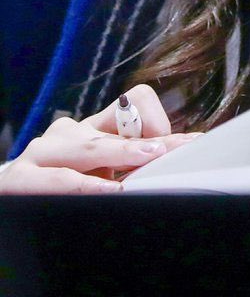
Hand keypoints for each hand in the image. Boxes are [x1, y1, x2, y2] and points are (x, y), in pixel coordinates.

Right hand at [0, 84, 201, 194]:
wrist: (13, 196)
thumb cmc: (61, 184)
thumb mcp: (98, 171)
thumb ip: (127, 164)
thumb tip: (171, 165)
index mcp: (93, 127)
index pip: (133, 103)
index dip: (156, 120)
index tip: (184, 143)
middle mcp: (70, 132)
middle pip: (116, 125)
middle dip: (151, 141)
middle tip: (177, 151)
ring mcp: (43, 151)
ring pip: (87, 147)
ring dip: (120, 155)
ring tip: (148, 162)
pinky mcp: (21, 177)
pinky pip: (58, 178)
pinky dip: (85, 185)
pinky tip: (107, 191)